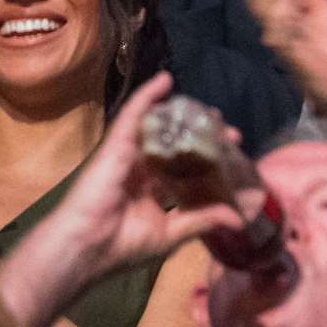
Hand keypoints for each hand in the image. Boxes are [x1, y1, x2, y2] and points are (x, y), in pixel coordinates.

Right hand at [39, 72, 243, 275]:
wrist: (88, 246)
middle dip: (202, 138)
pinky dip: (148, 96)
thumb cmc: (123, 244)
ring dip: (184, 117)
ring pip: (159, 128)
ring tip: (211, 112)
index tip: (232, 155)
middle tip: (228, 132)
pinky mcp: (117, 144)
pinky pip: (134, 114)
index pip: (183, 170)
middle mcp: (141, 170)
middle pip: (175, 146)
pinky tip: (165, 80)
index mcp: (151, 191)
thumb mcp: (171, 234)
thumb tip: (238, 219)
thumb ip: (201, 221)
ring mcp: (128, 155)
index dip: (207, 161)